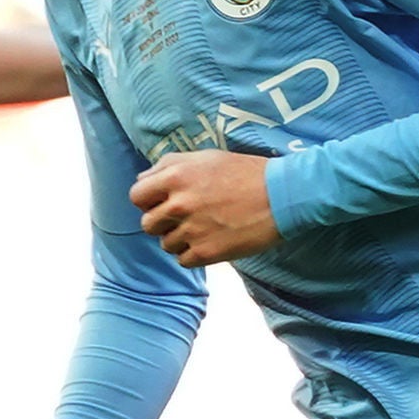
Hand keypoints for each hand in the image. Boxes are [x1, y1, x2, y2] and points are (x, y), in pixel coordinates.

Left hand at [130, 150, 277, 265]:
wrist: (282, 196)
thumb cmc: (246, 173)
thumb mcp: (206, 157)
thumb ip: (170, 166)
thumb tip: (144, 180)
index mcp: (176, 176)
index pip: (137, 196)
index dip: (148, 200)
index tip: (162, 202)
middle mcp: (179, 203)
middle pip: (147, 224)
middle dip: (162, 222)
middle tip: (185, 218)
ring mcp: (192, 230)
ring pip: (165, 244)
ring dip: (180, 239)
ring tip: (203, 228)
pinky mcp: (207, 252)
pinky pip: (183, 260)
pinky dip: (194, 254)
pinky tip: (211, 241)